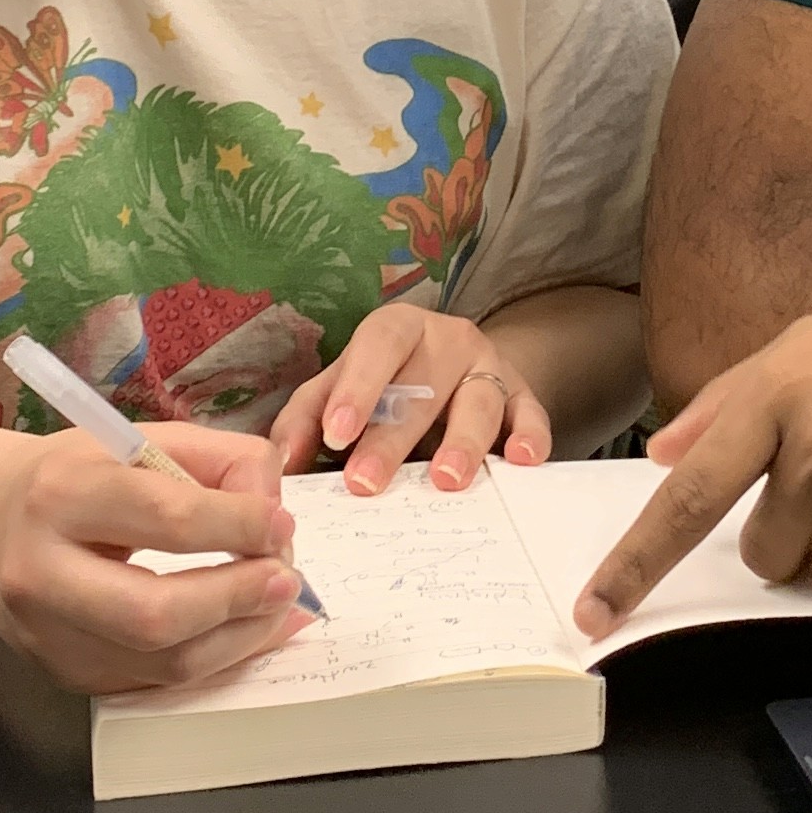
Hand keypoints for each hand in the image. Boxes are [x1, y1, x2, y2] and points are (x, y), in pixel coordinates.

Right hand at [0, 418, 309, 696]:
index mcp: (62, 493)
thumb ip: (215, 460)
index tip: (281, 525)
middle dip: (238, 599)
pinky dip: (216, 659)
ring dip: (239, 639)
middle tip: (286, 580)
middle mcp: (42, 572)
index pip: (166, 517)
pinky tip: (245, 631)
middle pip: (156, 612)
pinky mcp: (66, 675)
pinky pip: (158, 681)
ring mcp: (49, 637)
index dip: (239, 526)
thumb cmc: (76, 477)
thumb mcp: (136, 440)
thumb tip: (274, 513)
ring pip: (164, 663)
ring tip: (276, 606)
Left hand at [269, 298, 551, 493]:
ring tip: (446, 481)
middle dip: (393, 437)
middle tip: (366, 482)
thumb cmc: (391, 384)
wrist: (463, 370)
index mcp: (397, 330)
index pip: (377, 348)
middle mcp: (448, 340)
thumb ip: (308, 416)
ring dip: (462, 442)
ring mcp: (490, 367)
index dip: (356, 389)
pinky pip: (532, 414)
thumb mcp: (343, 387)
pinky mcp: (525, 396)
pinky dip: (531, 437)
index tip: (335, 435)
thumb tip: (278, 461)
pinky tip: (522, 461)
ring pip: (480, 399)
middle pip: (423, 385)